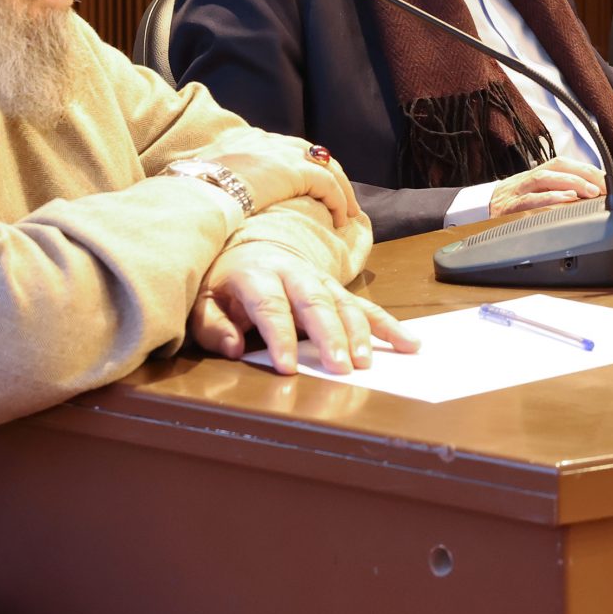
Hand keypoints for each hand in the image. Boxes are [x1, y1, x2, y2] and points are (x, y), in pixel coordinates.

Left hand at [189, 241, 418, 375]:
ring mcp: (319, 278)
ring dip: (359, 332)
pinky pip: (365, 305)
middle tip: (340, 368)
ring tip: (366, 362)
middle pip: (315, 302)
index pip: (271, 306)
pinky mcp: (337, 287)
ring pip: (344, 302)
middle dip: (330, 335)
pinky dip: (388, 325)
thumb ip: (213, 325)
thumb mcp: (203, 301)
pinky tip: (408, 344)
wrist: (248, 245)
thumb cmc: (223, 282)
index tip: (287, 368)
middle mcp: (293, 272)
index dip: (280, 336)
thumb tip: (232, 347)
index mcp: (256, 274)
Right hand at [194, 127, 360, 230]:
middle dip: (328, 173)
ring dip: (341, 190)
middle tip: (339, 195)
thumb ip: (211, 180)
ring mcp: (282, 153)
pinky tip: (340, 219)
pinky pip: (328, 184)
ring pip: (326, 167)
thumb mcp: (198, 179)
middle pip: (311, 153)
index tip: (308, 182)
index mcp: (245, 140)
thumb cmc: (190, 192)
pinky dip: (338, 200)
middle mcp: (267, 141)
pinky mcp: (295, 171)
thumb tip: (203, 193)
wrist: (197, 190)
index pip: (283, 147)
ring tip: (347, 213)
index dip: (299, 164)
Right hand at [488, 156, 607, 217]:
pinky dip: (550, 199)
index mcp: (536, 174)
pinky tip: (566, 201)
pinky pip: (530, 201)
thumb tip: (588, 198)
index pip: (564, 163)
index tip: (608, 180)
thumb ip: (556, 193)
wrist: (475, 212)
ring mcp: (517, 191)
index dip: (588, 169)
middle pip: (558, 166)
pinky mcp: (508, 208)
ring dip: (571, 183)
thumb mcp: (533, 194)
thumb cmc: (510, 203)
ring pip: (545, 179)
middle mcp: (528, 179)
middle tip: (604, 186)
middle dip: (584, 174)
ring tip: (590, 192)